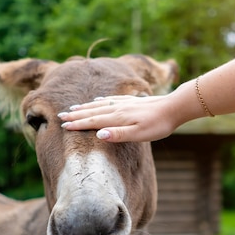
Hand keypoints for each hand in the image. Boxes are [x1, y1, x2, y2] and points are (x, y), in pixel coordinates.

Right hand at [58, 82, 201, 142]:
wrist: (174, 108)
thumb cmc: (158, 125)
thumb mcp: (139, 134)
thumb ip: (119, 134)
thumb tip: (99, 135)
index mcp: (117, 118)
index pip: (93, 122)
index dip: (78, 124)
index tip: (63, 126)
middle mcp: (118, 109)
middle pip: (92, 112)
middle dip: (76, 115)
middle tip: (60, 117)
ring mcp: (124, 103)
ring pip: (99, 105)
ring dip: (85, 108)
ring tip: (72, 108)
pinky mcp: (131, 101)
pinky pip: (110, 100)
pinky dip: (99, 101)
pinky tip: (96, 99)